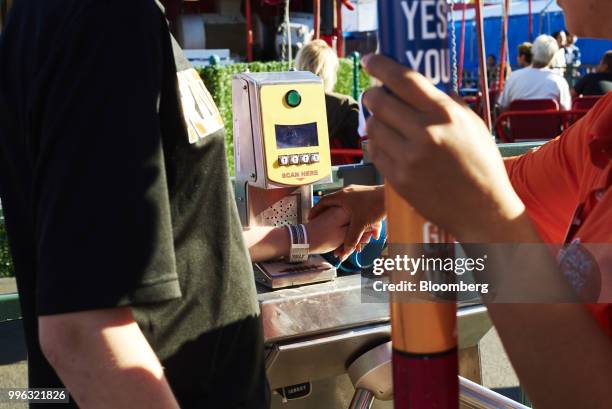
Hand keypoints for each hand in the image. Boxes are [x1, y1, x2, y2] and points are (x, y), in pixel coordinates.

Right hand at [310, 185, 384, 259]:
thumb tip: (346, 250)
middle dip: (327, 213)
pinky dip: (353, 214)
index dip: (316, 210)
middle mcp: (348, 192)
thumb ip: (351, 238)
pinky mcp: (365, 195)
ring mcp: (357, 193)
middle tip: (322, 219)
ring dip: (341, 214)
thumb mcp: (360, 224)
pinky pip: (355, 205)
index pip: (323, 202)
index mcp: (342, 196)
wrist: (391, 196)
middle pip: (332, 203)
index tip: (311, 217)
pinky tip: (357, 221)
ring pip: (345, 205)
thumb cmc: (375, 206)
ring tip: (337, 222)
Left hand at [361, 54, 529, 242]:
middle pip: (380, 102)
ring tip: (385, 123)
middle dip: (372, 94)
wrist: (483, 210)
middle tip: (374, 95)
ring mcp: (409, 158)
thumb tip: (419, 85)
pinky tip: (388, 144)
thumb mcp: (473, 125)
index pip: (404, 79)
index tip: (370, 60)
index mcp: (445, 114)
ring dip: (374, 120)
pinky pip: (375, 152)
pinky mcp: (398, 179)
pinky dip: (377, 144)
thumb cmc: (481, 165)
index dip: (381, 65)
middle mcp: (425, 133)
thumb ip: (447, 103)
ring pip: (373, 127)